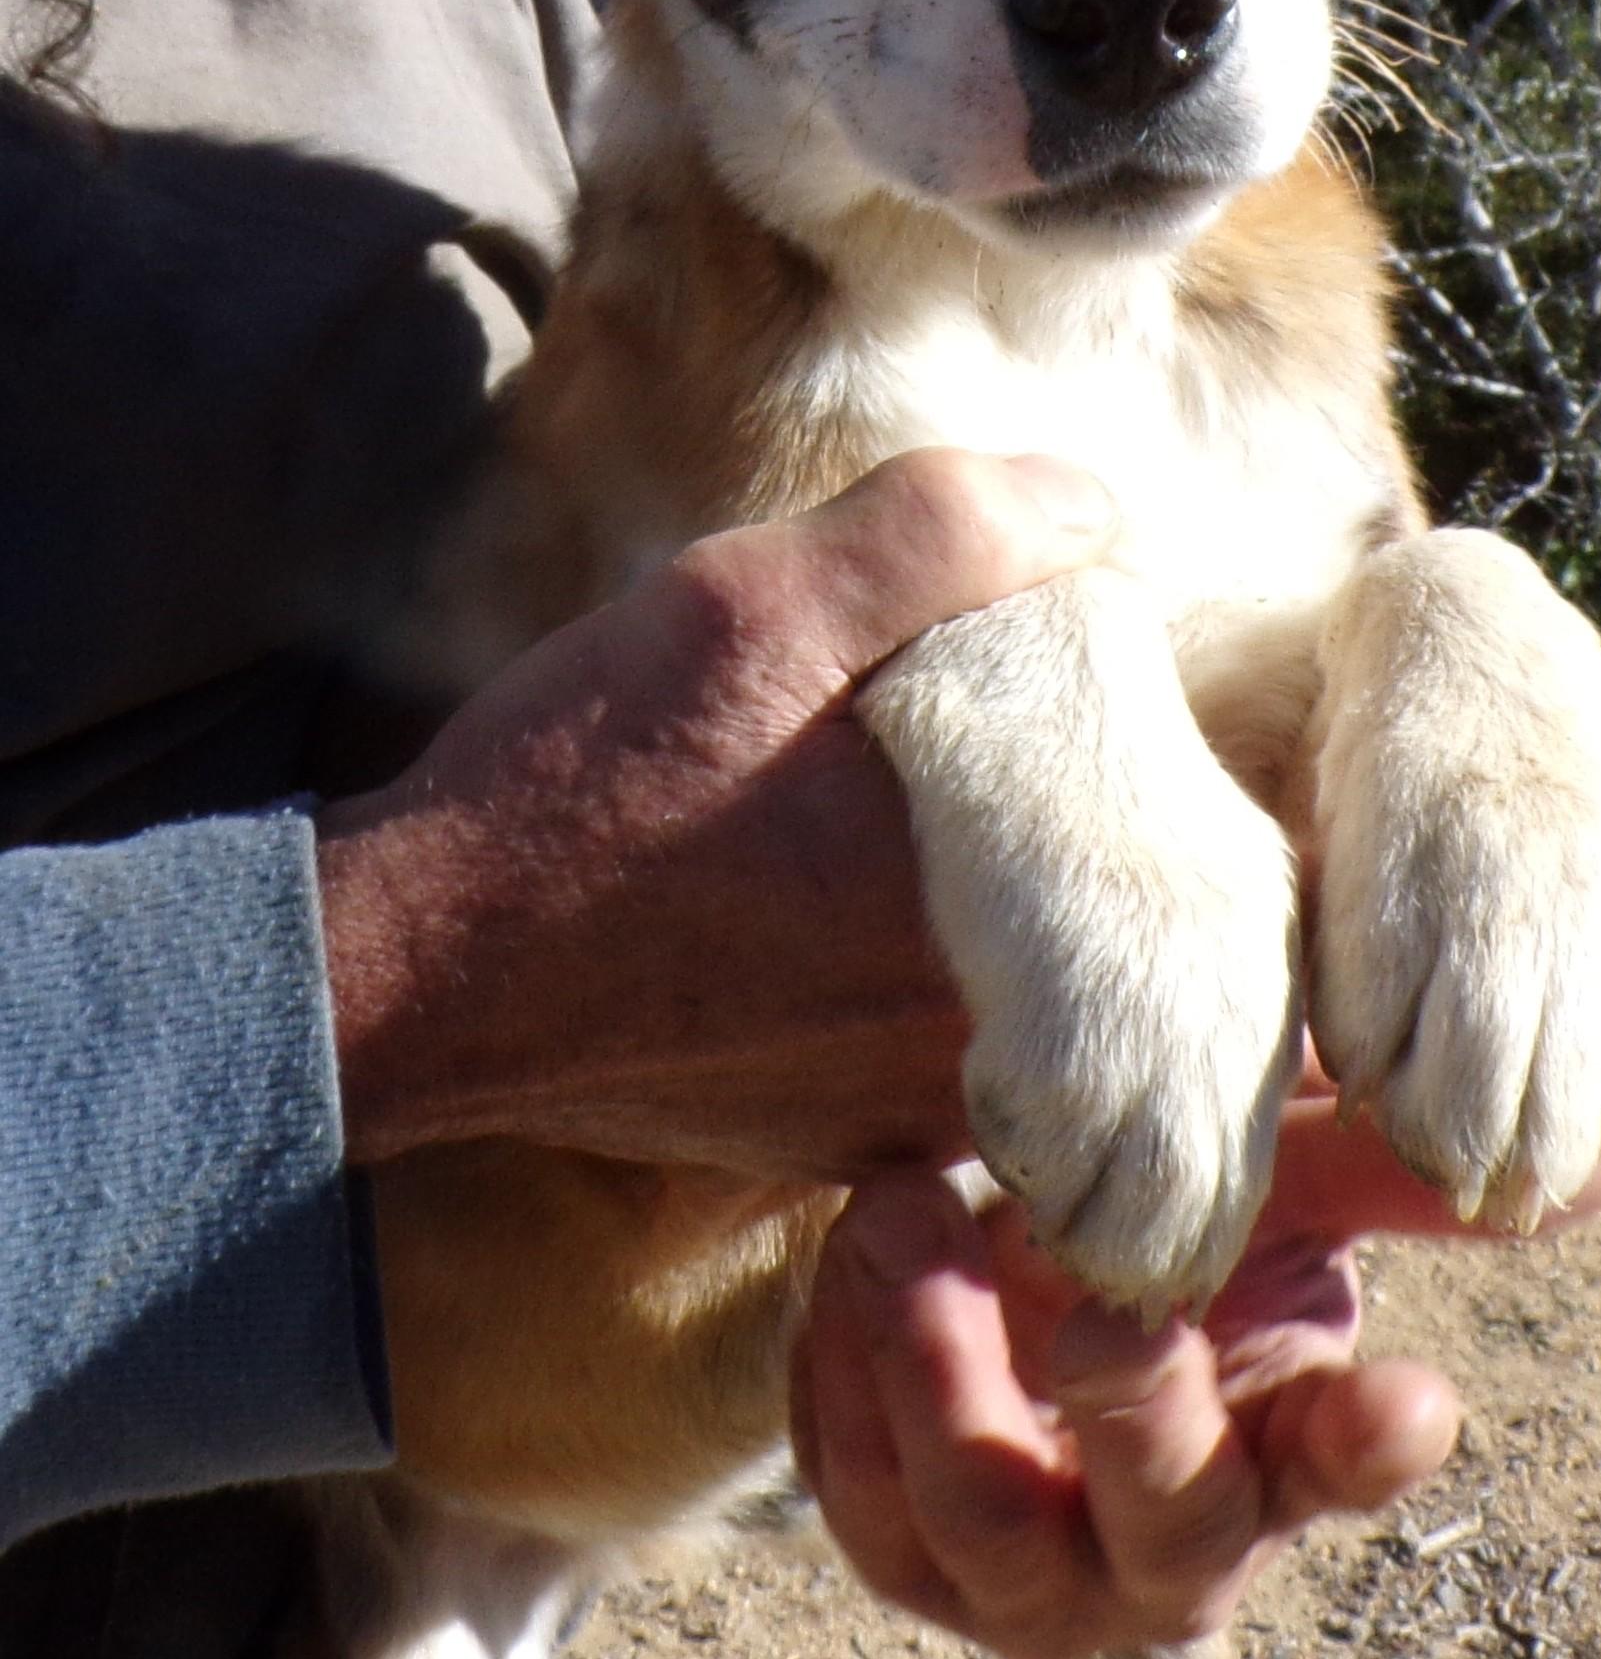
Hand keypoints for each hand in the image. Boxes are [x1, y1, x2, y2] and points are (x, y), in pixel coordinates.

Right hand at [317, 450, 1115, 1175]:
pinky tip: (816, 909)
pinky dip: (903, 973)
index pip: (1133, 793)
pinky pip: (933, 1045)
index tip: (995, 663)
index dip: (1082, 705)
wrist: (409, 972)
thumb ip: (938, 539)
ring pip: (1019, 974)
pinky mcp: (847, 1150)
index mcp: (990, 920)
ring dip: (972, 893)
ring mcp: (913, 1119)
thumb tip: (1093, 508)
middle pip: (1084, 892)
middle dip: (1029, 802)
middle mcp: (977, 1048)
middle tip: (918, 737)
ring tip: (859, 819)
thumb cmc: (576, 792)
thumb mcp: (746, 609)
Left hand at [793, 1073, 1600, 1658]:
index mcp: (1275, 1457)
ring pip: (985, 1530)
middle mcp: (1161, 1547)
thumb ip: (1386, 1168)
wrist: (995, 1284)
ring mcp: (1022, 1572)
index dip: (1375, 1448)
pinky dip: (843, 1378)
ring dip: (942, 1379)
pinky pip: (859, 1496)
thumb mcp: (1266, 1196)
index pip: (1346, 1465)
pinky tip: (847, 1260)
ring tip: (904, 1219)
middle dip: (1141, 1420)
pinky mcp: (896, 1549)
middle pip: (1168, 1525)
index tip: (1419, 1396)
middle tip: (1109, 1312)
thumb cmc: (1159, 1247)